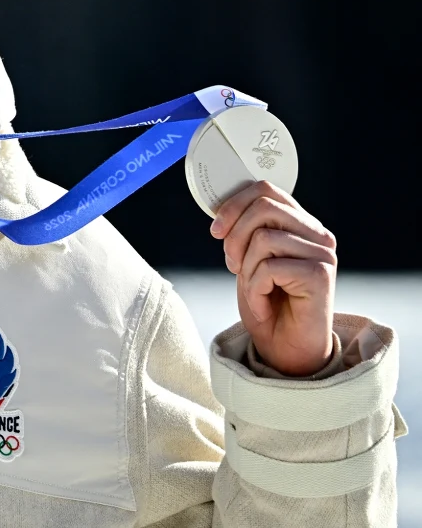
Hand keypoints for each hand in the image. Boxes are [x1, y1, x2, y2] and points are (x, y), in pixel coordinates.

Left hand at [210, 181, 336, 375]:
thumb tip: (222, 208)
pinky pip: (269, 268)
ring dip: (246, 269)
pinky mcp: (320, 275)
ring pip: (263, 237)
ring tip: (255, 290)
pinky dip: (255, 290)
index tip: (216, 230)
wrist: (285, 349)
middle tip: (233, 265)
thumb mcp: (248, 259)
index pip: (266, 190)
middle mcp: (317, 235)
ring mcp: (323, 254)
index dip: (233, 205)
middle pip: (263, 207)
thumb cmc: (267, 304)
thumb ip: (245, 230)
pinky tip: (264, 304)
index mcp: (301, 225)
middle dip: (235, 237)